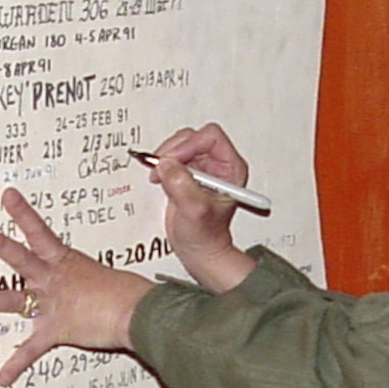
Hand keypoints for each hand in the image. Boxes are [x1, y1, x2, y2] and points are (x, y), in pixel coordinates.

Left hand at [0, 187, 154, 385]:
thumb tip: (110, 288)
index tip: (6, 197)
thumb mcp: (110, 280)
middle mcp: (54, 280)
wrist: (137, 313)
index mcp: (67, 263)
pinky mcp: (55, 330)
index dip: (22, 213)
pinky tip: (1, 377)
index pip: (39, 232)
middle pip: (21, 258)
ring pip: (17, 299)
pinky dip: (16, 365)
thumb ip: (97, 284)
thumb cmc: (131, 295)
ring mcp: (52, 304)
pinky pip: (31, 350)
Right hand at [148, 123, 257, 292]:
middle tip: (160, 167)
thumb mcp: (195, 210)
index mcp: (230, 167)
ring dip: (165, 157)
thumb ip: (182, 185)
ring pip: (179, 145)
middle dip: (173, 150)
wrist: (199, 250)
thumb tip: (166, 164)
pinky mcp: (185, 174)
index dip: (189, 145)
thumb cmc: (206, 236)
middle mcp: (217, 164)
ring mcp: (201, 168)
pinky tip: (158, 179)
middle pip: (192, 137)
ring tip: (158, 176)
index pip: (210, 138)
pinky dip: (160, 165)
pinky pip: (170, 158)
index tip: (173, 161)